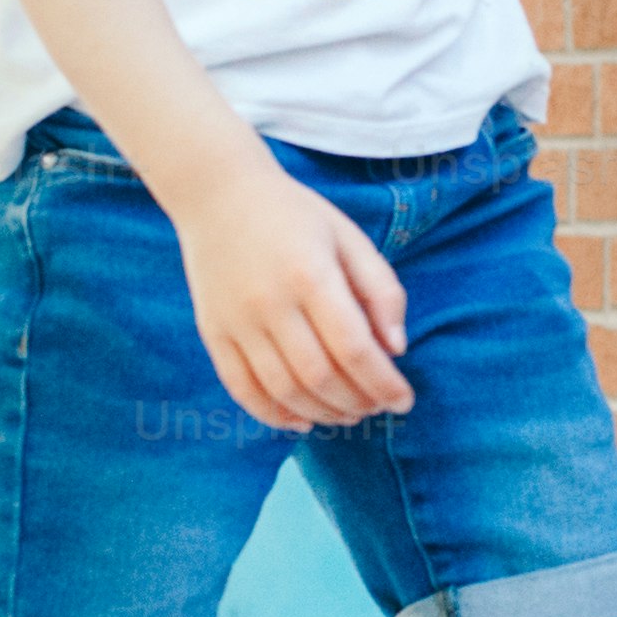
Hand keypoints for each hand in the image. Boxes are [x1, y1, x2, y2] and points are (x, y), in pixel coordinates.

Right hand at [174, 157, 410, 427]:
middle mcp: (270, 303)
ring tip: (348, 414)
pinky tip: (302, 420)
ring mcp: (236, 322)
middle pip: (320, 376)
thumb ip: (381, 290)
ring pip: (283, 389)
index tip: (404, 401)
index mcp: (310, 275)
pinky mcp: (213, 333)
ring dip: (322, 413)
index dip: (383, 383)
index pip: (354, 347)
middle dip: (357, 402)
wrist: (218, 195)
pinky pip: (243, 389)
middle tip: (377, 408)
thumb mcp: (349, 238)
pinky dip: (274, 415)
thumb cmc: (295, 216)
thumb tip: (396, 349)